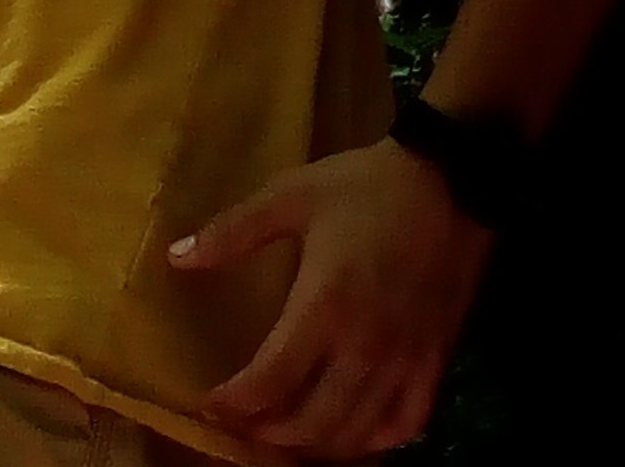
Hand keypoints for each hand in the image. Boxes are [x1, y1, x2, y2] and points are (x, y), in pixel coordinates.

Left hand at [175, 139, 490, 454]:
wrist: (448, 183)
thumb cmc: (361, 187)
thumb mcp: (289, 195)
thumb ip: (231, 232)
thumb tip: (176, 258)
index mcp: (324, 305)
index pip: (273, 378)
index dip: (238, 403)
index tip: (211, 406)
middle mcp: (365, 347)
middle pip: (314, 421)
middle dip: (271, 433)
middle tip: (243, 426)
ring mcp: (404, 361)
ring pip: (359, 433)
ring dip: (318, 444)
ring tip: (286, 435)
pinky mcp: (435, 362)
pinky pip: (407, 423)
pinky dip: (376, 440)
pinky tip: (353, 434)